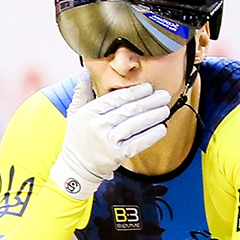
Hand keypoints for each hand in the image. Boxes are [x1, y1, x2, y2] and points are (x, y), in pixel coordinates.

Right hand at [48, 78, 171, 200]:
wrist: (76, 167)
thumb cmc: (78, 138)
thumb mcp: (74, 113)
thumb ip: (81, 92)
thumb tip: (83, 72)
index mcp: (89, 113)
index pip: (116, 99)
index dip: (135, 92)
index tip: (148, 88)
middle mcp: (97, 126)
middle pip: (129, 110)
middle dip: (149, 102)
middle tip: (163, 95)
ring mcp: (107, 142)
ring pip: (135, 125)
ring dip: (153, 116)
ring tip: (165, 109)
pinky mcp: (116, 156)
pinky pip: (137, 143)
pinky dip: (151, 136)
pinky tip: (161, 128)